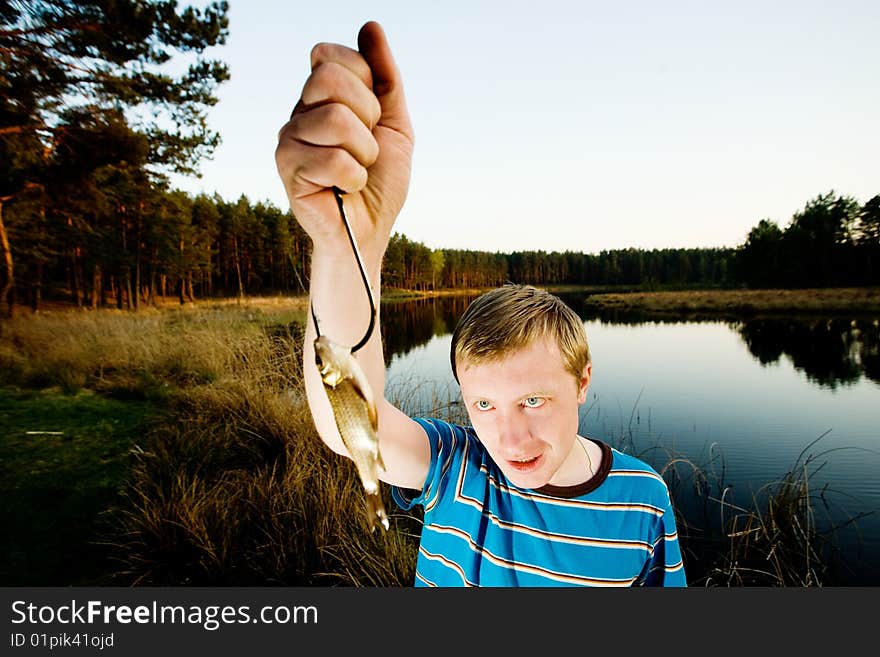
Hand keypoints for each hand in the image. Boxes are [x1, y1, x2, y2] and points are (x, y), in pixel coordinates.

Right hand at [275, 21, 413, 260]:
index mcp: (320, 97)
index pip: (332, 56)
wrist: (371, 230)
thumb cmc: (380, 182)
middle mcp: (299, 112)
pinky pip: (333, 159)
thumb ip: (385, 76)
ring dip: (363, 151)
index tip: (371, 118)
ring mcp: (288, 139)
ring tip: (358, 170)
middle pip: (328, 78)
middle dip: (365, 115)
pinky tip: (345, 190)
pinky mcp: (286, 169)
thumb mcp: (394, 123)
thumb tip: (370, 26)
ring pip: (334, 119)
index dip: (365, 85)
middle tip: (365, 146)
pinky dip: (354, 178)